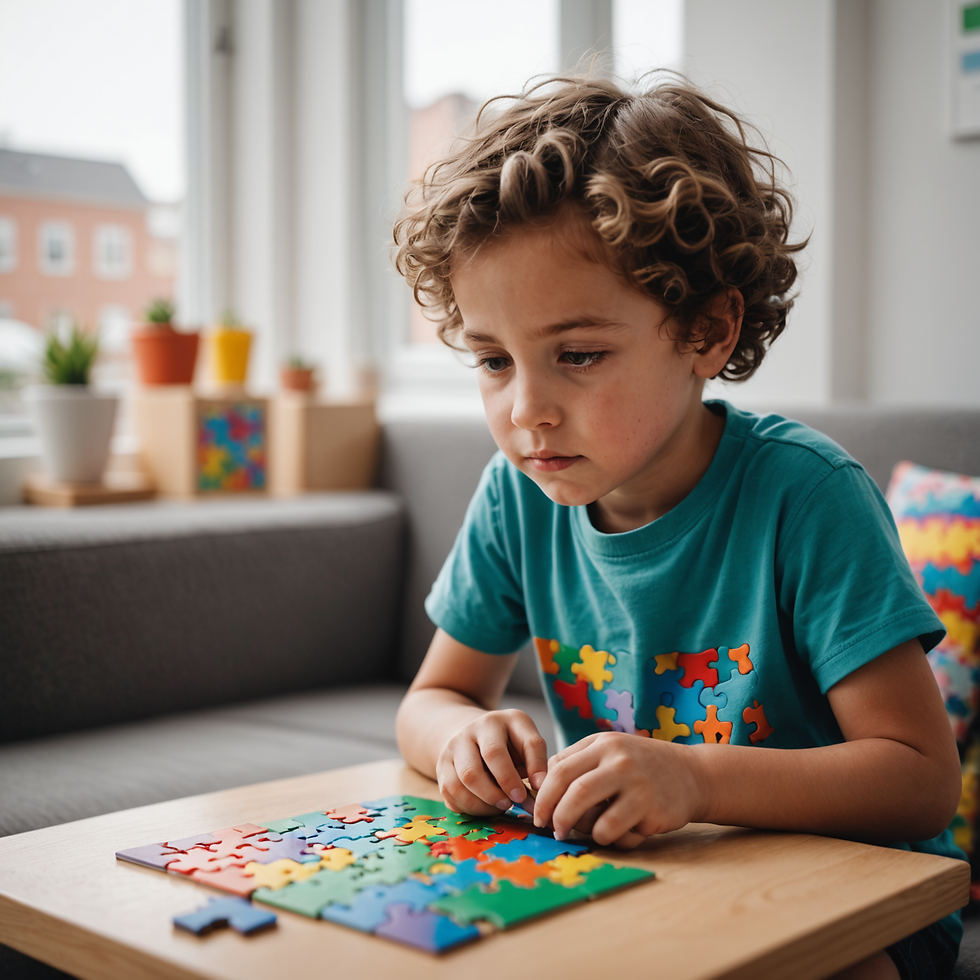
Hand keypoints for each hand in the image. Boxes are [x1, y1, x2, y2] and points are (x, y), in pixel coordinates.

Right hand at [436, 709, 548, 816]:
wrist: (467, 736)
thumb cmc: (505, 744)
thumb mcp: (524, 743)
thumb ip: (535, 765)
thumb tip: (539, 795)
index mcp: (506, 720)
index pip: (527, 742)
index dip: (535, 767)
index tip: (537, 788)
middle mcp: (475, 728)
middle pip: (491, 755)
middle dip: (506, 783)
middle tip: (515, 802)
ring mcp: (454, 746)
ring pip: (467, 777)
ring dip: (487, 800)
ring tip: (501, 806)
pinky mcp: (440, 765)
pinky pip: (451, 792)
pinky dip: (469, 806)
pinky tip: (483, 807)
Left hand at [532, 732, 705, 846]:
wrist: (692, 774)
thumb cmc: (642, 767)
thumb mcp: (611, 752)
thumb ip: (579, 763)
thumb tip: (541, 787)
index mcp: (602, 744)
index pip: (559, 768)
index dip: (544, 794)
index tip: (539, 813)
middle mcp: (618, 759)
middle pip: (572, 791)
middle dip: (556, 815)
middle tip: (554, 830)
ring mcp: (636, 783)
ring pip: (592, 815)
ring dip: (581, 829)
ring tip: (585, 831)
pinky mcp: (651, 808)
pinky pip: (615, 831)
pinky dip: (608, 838)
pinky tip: (618, 833)